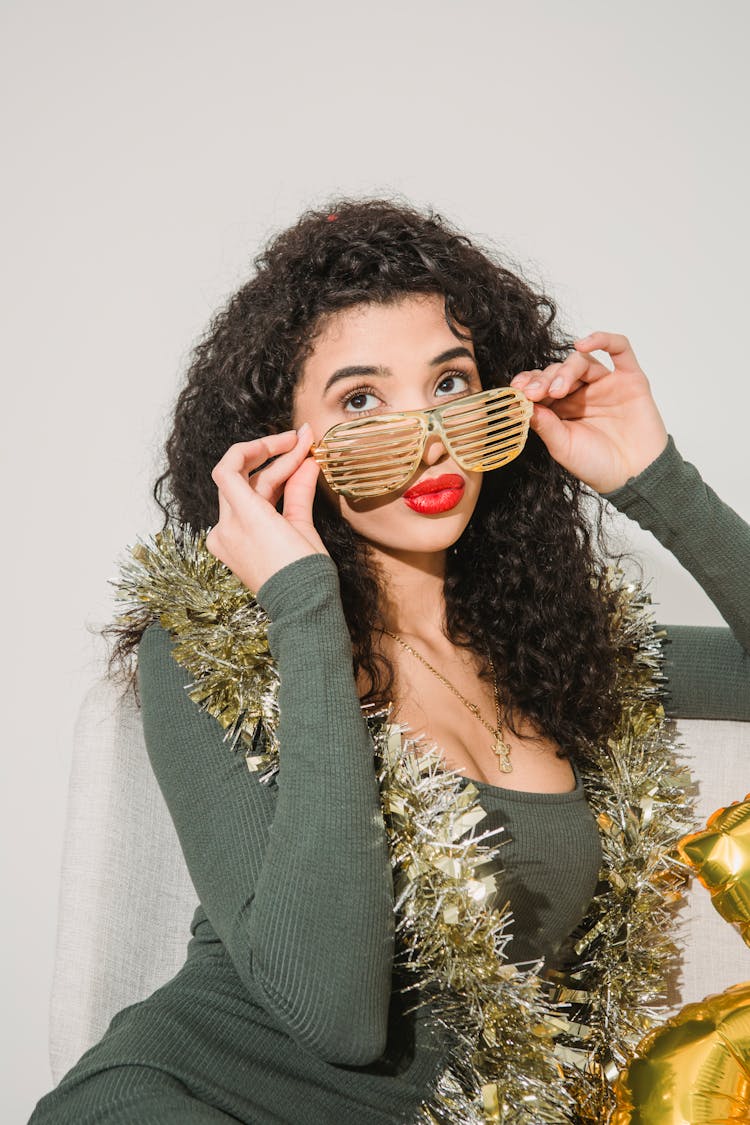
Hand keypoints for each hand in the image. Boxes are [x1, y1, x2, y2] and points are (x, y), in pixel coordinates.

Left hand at [205, 424, 328, 593]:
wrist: (301, 613)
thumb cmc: (307, 575)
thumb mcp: (305, 527)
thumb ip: (300, 489)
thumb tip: (308, 460)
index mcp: (245, 522)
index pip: (229, 468)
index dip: (254, 447)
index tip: (285, 440)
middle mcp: (226, 530)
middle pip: (243, 479)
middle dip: (273, 459)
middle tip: (301, 445)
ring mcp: (225, 541)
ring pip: (243, 495)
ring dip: (271, 477)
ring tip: (302, 461)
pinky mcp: (230, 549)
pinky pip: (242, 513)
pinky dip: (262, 498)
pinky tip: (288, 485)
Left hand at [510, 332, 668, 493]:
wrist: (634, 477)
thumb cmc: (598, 465)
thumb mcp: (562, 446)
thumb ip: (544, 424)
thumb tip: (521, 404)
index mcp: (562, 408)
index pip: (542, 385)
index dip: (528, 383)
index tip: (517, 390)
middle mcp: (583, 392)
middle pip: (559, 371)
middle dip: (544, 379)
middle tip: (535, 393)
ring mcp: (606, 384)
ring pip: (583, 361)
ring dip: (566, 369)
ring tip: (558, 388)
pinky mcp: (630, 379)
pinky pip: (620, 349)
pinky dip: (603, 339)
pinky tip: (583, 345)